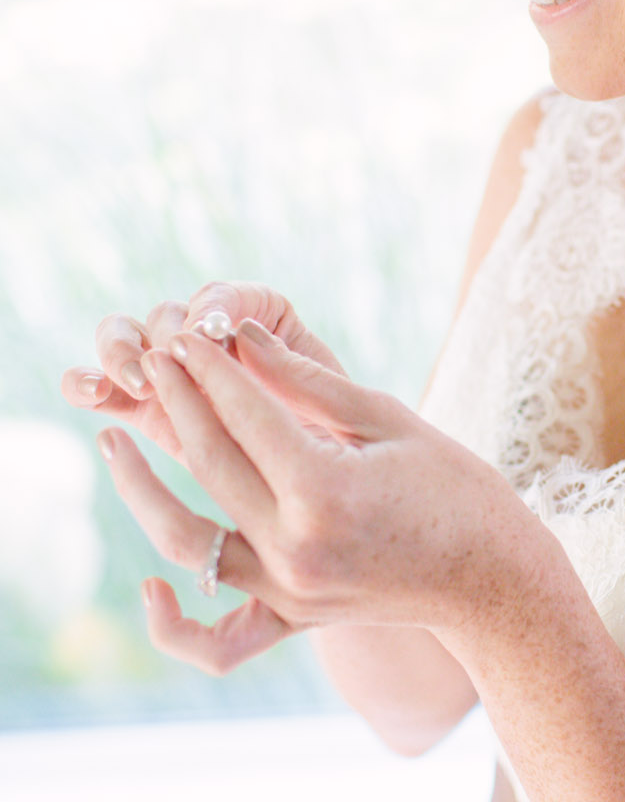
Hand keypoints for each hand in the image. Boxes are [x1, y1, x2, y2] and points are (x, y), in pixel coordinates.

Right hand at [62, 284, 346, 459]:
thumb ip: (297, 371)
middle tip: (169, 361)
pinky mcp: (150, 412)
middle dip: (164, 333)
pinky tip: (90, 393)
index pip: (225, 298)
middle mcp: (212, 341)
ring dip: (120, 351)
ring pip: (127, 341)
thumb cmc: (359, 456)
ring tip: (135, 380)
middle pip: (167, 316)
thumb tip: (241, 335)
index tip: (216, 331)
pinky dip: (88, 384)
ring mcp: (176, 375)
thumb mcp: (344, 410)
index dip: (213, 307)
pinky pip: (108, 390)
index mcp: (263, 322)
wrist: (350, 503)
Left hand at [96, 321, 554, 674]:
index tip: (183, 334)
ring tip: (114, 440)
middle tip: (152, 355)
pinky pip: (216, 639)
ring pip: (186, 540)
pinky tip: (152, 584)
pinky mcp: (290, 620)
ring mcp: (288, 591)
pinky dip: (173, 623)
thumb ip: (305, 380)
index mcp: (326, 489)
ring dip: (139, 488)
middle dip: (176, 398)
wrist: (495, 581)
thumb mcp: (389, 420)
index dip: (208, 367)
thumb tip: (238, 337)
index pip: (243, 413)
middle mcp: (297, 546)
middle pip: (208, 461)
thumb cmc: (456, 489)